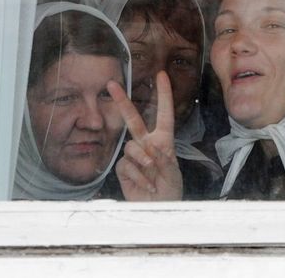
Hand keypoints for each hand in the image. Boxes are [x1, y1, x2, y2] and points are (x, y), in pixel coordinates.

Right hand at [107, 71, 182, 200]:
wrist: (159, 209)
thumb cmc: (170, 189)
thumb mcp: (173, 172)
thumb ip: (161, 157)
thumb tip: (147, 147)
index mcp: (163, 140)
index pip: (163, 113)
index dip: (163, 94)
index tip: (162, 75)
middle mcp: (146, 144)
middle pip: (133, 119)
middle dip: (123, 101)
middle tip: (111, 84)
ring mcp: (133, 156)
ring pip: (131, 146)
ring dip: (143, 158)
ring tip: (151, 170)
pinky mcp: (123, 169)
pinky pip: (126, 164)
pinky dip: (138, 175)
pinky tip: (146, 185)